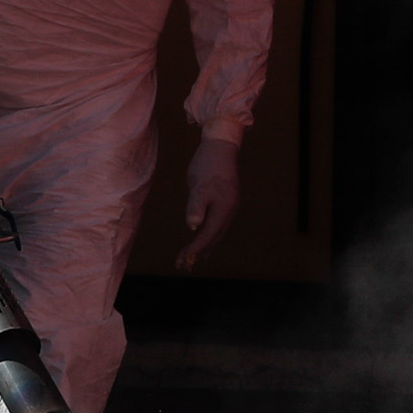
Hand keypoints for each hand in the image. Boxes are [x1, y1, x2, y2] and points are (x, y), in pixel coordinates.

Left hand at [176, 137, 240, 271]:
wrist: (221, 145)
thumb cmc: (207, 164)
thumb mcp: (198, 185)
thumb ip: (196, 206)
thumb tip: (192, 227)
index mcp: (223, 209)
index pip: (208, 235)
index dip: (196, 249)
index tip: (184, 260)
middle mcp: (230, 211)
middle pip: (214, 238)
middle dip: (198, 253)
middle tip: (183, 266)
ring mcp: (230, 207)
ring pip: (217, 233)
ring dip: (204, 247)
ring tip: (191, 260)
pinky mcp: (227, 202)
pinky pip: (218, 225)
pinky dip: (209, 236)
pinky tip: (203, 240)